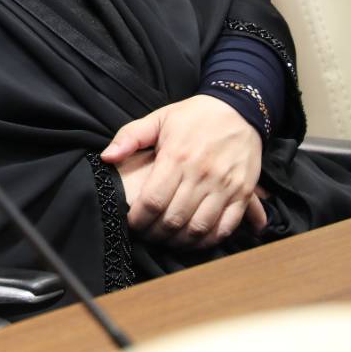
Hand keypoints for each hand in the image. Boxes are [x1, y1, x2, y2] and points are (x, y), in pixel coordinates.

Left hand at [102, 95, 266, 248]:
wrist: (240, 110)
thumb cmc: (193, 116)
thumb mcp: (158, 118)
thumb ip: (129, 137)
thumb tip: (106, 158)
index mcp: (177, 156)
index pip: (153, 200)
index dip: (139, 218)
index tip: (132, 223)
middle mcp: (202, 174)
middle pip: (174, 218)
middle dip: (156, 233)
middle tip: (147, 236)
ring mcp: (225, 185)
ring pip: (199, 227)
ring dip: (180, 241)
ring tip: (167, 241)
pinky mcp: (243, 192)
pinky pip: (227, 226)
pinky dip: (209, 239)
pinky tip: (195, 240)